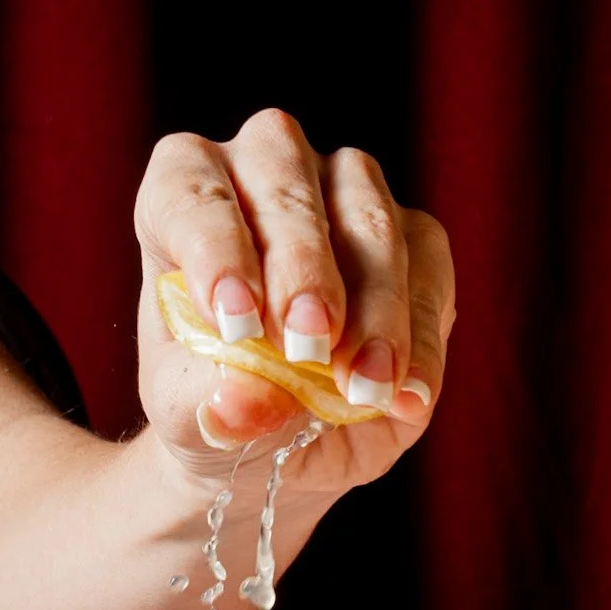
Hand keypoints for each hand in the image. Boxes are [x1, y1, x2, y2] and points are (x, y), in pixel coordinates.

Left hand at [134, 109, 454, 497]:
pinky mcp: (414, 239)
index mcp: (183, 194)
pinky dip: (418, 340)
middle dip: (301, 269)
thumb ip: (207, 402)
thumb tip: (246, 403)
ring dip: (372, 308)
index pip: (190, 190)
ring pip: (370, 221)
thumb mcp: (191, 415)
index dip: (214, 249)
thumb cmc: (213, 400)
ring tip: (362, 386)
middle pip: (287, 183)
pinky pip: (427, 269)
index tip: (235, 325)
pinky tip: (405, 396)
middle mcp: (265, 171)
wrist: (271, 438)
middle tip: (307, 348)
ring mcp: (347, 195)